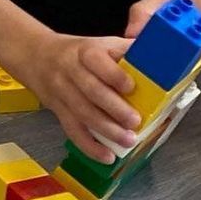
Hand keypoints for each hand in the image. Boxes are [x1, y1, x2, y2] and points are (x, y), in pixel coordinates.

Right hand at [9, 29, 141, 163]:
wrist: (36, 56)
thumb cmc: (78, 53)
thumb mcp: (100, 43)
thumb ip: (128, 50)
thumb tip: (164, 57)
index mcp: (85, 51)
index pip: (96, 61)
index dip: (114, 75)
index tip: (131, 87)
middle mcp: (71, 71)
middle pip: (91, 90)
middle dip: (114, 108)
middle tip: (135, 121)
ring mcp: (62, 92)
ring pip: (82, 113)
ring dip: (106, 130)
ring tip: (128, 140)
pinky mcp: (59, 111)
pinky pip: (72, 130)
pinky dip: (89, 146)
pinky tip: (106, 156)